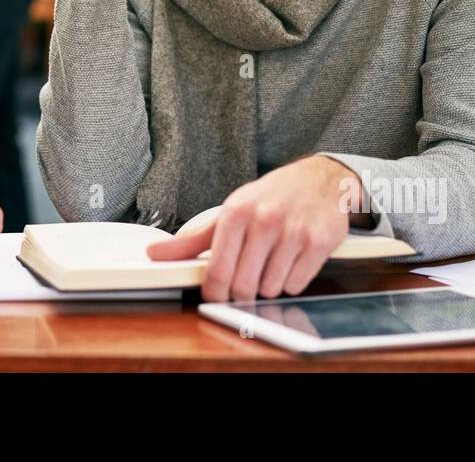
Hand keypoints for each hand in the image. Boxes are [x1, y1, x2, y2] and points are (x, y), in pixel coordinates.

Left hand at [146, 156, 362, 301]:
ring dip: (268, 285)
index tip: (216, 295)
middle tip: (245, 280)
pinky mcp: (318, 243)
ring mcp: (293, 232)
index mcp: (236, 212)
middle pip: (243, 286)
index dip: (214, 292)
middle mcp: (264, 220)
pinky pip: (296, 285)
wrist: (320, 179)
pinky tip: (291, 261)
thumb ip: (192, 238)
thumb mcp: (230, 211)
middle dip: (242, 292)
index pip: (217, 271)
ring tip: (271, 262)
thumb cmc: (271, 197)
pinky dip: (291, 281)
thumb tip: (154, 253)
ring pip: (270, 289)